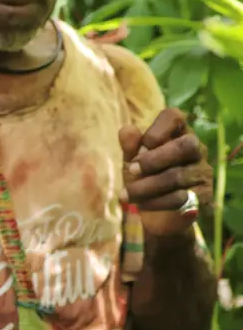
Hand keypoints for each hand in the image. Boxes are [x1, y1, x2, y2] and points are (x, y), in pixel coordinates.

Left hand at [119, 108, 211, 236]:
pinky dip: (156, 203)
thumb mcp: (132, 161)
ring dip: (146, 187)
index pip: (174, 117)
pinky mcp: (203, 196)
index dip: (158, 129)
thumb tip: (127, 130)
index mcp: (177, 133)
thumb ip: (130, 146)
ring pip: (178, 176)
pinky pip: (181, 198)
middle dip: (153, 159)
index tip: (142, 145)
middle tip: (130, 171)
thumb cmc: (144, 178)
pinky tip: (140, 206)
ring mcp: (202, 172)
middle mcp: (195, 149)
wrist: (157, 213)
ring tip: (125, 195)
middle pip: (185, 145)